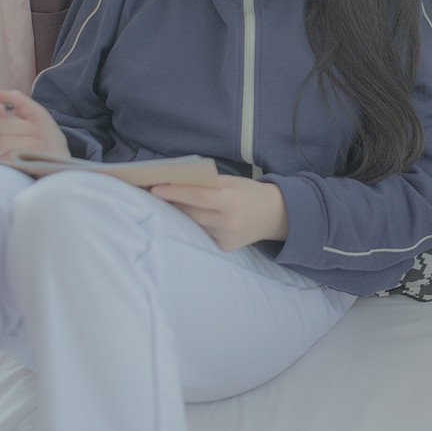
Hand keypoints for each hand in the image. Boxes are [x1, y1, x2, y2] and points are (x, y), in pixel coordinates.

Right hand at [0, 88, 71, 161]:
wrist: (60, 162)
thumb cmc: (46, 138)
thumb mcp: (36, 115)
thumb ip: (20, 101)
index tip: (2, 109)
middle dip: (21, 125)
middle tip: (36, 131)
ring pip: (3, 140)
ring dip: (29, 139)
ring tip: (38, 145)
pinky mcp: (1, 171)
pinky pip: (10, 156)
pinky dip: (29, 151)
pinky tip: (34, 155)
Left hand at [149, 175, 287, 251]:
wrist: (276, 215)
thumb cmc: (251, 193)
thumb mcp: (233, 182)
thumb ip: (208, 184)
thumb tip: (178, 183)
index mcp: (232, 202)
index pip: (198, 198)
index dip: (176, 193)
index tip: (155, 189)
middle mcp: (229, 223)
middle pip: (192, 213)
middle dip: (173, 204)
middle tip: (155, 195)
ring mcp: (226, 238)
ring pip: (195, 225)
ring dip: (182, 215)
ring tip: (170, 205)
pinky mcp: (225, 248)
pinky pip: (203, 234)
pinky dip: (196, 225)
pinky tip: (193, 218)